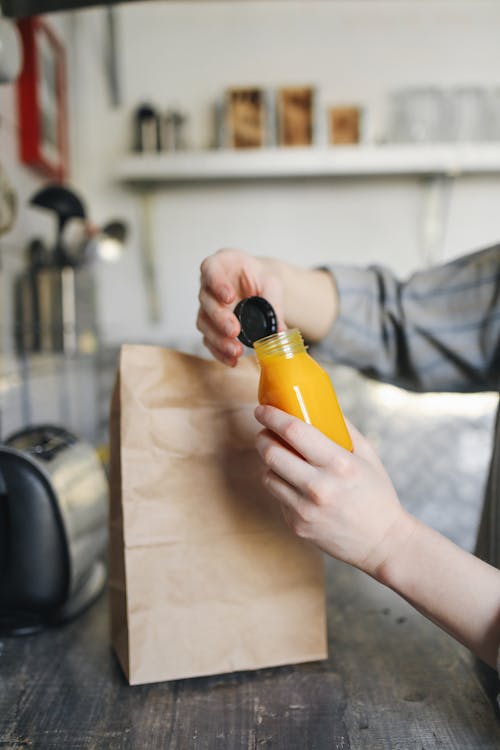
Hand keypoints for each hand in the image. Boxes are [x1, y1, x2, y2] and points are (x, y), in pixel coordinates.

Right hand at [197, 248, 283, 366]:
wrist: (257, 286)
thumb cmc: (259, 277)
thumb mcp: (270, 281)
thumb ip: (273, 302)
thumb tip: (278, 331)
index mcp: (219, 265)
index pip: (211, 270)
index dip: (217, 285)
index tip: (229, 298)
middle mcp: (208, 286)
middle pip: (207, 302)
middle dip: (220, 319)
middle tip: (234, 330)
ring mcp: (207, 306)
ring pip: (204, 323)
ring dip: (218, 339)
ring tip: (236, 351)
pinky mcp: (210, 325)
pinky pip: (209, 339)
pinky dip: (219, 351)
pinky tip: (231, 360)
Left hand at [254, 405, 414, 576]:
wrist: (382, 542)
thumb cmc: (376, 495)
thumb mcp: (368, 456)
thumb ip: (344, 428)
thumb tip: (320, 405)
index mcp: (339, 464)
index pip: (294, 431)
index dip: (272, 416)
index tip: (263, 409)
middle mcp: (319, 486)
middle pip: (271, 452)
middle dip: (262, 437)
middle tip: (265, 432)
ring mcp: (305, 509)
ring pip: (267, 475)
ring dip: (268, 462)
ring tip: (280, 457)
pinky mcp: (297, 525)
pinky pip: (277, 496)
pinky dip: (280, 485)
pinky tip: (293, 483)